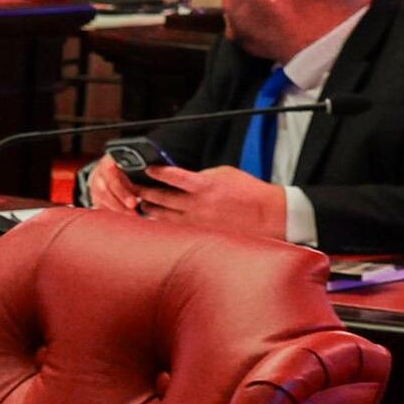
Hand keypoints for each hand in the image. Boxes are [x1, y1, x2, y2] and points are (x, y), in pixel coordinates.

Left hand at [112, 163, 288, 238]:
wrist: (271, 216)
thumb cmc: (249, 192)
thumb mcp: (224, 174)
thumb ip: (200, 176)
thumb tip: (180, 178)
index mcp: (205, 186)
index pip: (173, 176)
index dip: (156, 172)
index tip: (144, 168)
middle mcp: (198, 206)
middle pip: (160, 198)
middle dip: (143, 192)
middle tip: (132, 187)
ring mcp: (198, 223)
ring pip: (163, 216)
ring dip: (149, 209)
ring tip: (139, 203)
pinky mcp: (201, 235)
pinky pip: (174, 230)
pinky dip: (163, 225)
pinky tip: (154, 221)